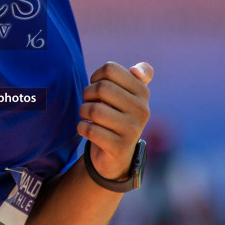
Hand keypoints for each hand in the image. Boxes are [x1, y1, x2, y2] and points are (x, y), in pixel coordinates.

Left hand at [77, 61, 152, 180]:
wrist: (117, 155)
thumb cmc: (118, 116)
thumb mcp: (131, 94)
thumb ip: (140, 75)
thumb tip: (136, 70)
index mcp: (143, 92)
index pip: (110, 69)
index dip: (96, 76)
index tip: (96, 85)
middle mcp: (142, 110)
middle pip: (101, 88)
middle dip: (87, 94)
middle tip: (89, 102)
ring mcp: (133, 130)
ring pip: (94, 110)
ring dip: (83, 111)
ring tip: (87, 116)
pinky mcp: (120, 147)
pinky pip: (91, 130)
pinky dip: (82, 127)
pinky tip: (86, 129)